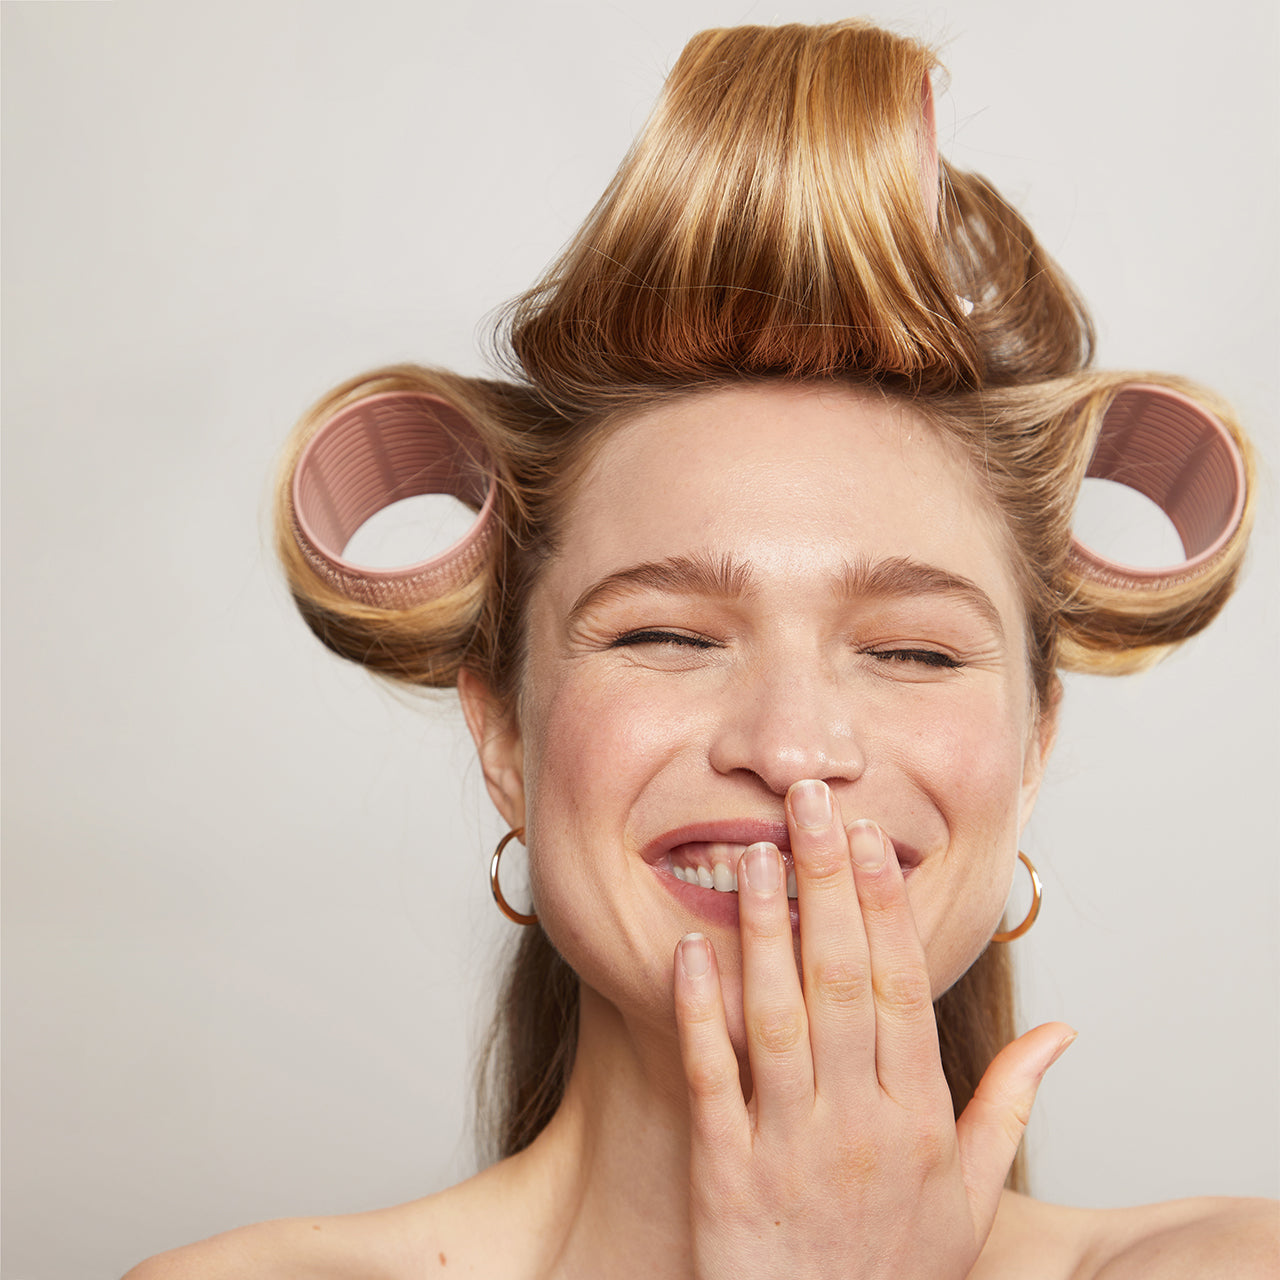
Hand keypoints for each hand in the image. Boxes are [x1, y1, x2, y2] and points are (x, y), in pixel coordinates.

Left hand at [673, 779, 1073, 1278]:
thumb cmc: (898, 1268)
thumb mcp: (973, 1198)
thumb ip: (1010, 1106)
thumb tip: (1061, 1035)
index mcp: (919, 1118)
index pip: (903, 987)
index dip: (885, 906)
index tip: (868, 838)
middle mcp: (858, 1122)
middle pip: (842, 980)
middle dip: (825, 884)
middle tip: (807, 804)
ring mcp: (790, 1145)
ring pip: (778, 1016)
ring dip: (763, 930)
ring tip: (750, 853)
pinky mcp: (726, 1172)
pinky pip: (712, 1078)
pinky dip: (700, 1013)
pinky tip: (687, 951)